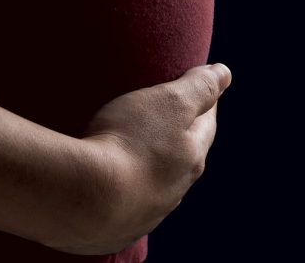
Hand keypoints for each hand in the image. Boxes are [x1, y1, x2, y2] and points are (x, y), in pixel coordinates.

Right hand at [53, 64, 232, 254]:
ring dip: (150, 170)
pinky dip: (123, 194)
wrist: (81, 199)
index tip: (200, 88)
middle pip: (183, 158)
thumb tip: (224, 73)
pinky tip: (112, 190)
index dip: (203, 103)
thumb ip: (198, 87)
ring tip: (135, 153)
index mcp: (190, 160)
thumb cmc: (126, 143)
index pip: (205, 125)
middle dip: (178, 138)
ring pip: (155, 187)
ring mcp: (144, 215)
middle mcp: (173, 192)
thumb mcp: (168, 102)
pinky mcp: (114, 231)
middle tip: (168, 120)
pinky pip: (125, 209)